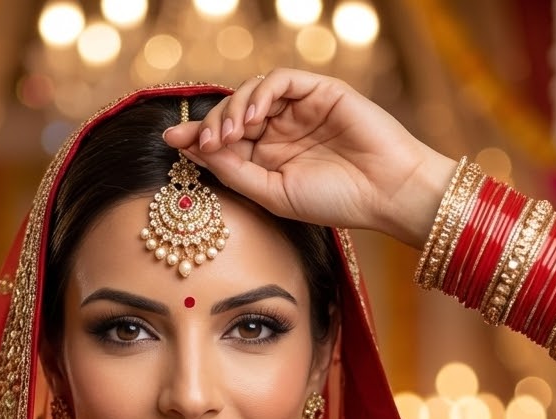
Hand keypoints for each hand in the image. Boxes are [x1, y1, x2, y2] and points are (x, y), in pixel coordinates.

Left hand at [163, 68, 456, 246]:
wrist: (385, 193)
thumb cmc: (335, 201)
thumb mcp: (273, 194)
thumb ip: (235, 172)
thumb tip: (193, 150)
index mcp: (268, 158)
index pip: (225, 141)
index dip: (196, 138)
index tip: (170, 141)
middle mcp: (280, 131)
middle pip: (232, 114)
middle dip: (210, 124)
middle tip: (198, 142)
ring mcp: (299, 109)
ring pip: (251, 94)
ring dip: (232, 110)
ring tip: (226, 135)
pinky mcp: (319, 90)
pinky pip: (280, 81)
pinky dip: (260, 94)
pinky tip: (251, 118)